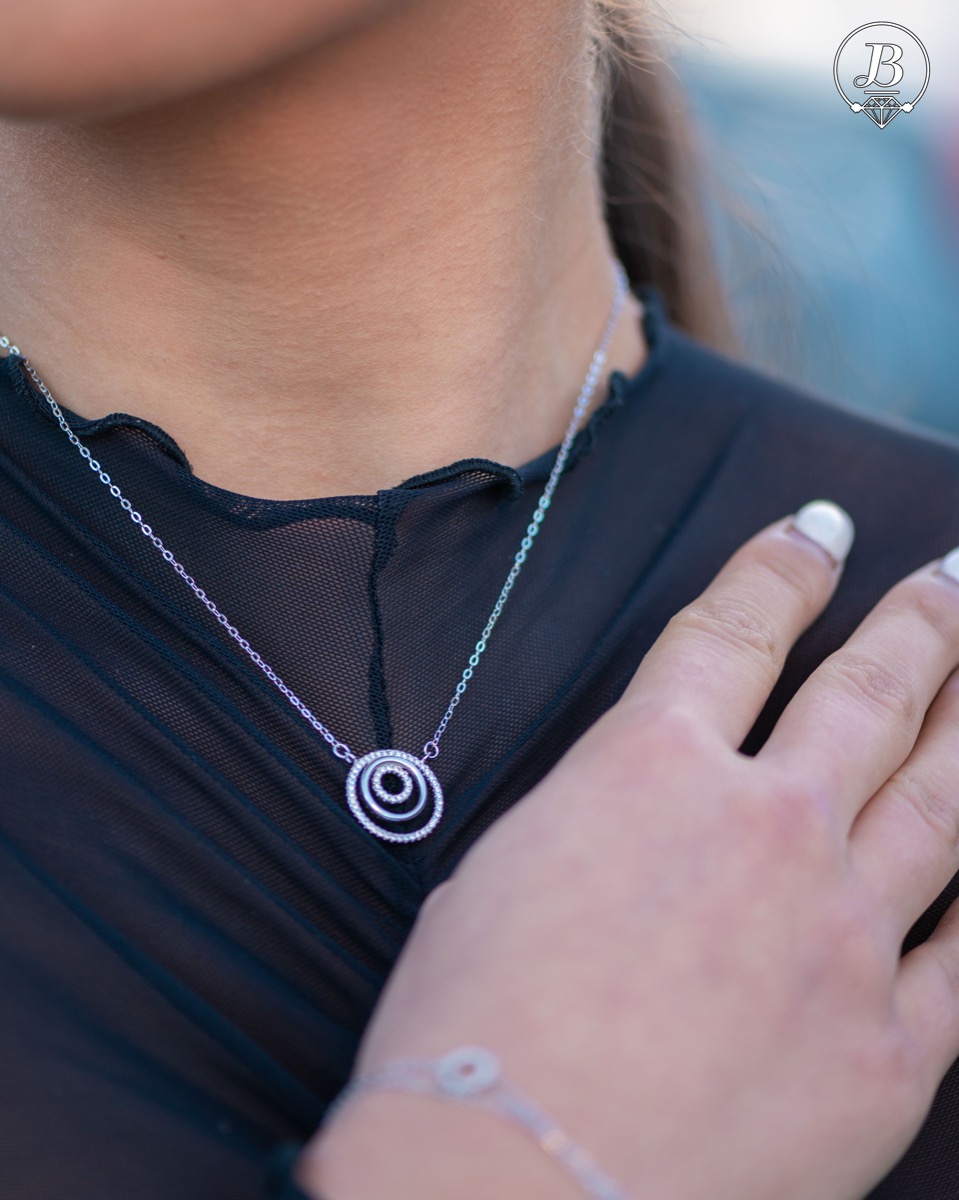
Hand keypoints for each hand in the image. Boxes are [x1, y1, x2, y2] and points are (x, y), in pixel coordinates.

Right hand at [302, 502, 958, 1199]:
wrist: (513, 1190)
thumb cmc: (471, 1030)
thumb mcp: (506, 872)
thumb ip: (596, 817)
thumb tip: (634, 805)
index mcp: (649, 771)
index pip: (733, 633)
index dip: (780, 569)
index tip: (817, 531)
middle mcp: (763, 826)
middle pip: (865, 691)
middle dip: (917, 621)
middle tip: (950, 577)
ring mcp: (841, 930)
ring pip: (942, 789)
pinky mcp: (890, 1042)